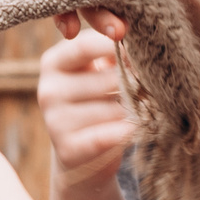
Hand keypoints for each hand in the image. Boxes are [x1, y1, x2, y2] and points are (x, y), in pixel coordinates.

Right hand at [38, 31, 130, 188]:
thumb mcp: (99, 70)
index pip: (85, 46)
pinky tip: (134, 129)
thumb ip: (112, 52)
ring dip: (135, 110)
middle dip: (135, 84)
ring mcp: (54, 121)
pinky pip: (108, 136)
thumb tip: (139, 46)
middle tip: (151, 88)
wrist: (85, 154)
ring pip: (112, 110)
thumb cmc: (99, 101)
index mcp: (53, 63)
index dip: (118, 47)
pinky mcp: (67, 149)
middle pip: (106, 79)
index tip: (144, 49)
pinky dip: (126, 132)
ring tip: (141, 110)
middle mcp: (48, 90)